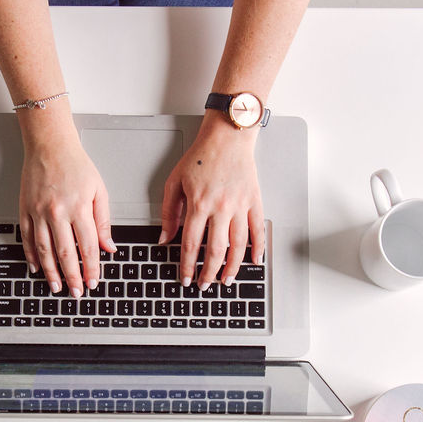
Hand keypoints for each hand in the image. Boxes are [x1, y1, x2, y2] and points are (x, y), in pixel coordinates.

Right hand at [19, 127, 114, 297]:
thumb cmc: (75, 165)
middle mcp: (57, 213)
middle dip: (72, 277)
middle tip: (76, 292)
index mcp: (78, 208)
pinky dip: (31, 255)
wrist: (49, 146)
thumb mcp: (98, 191)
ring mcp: (38, 212)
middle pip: (65, 253)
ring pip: (44, 250)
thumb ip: (103, 221)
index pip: (87, 247)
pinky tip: (37, 267)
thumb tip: (109, 247)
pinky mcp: (25, 210)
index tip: (93, 282)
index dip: (91, 268)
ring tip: (57, 286)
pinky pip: (27, 238)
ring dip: (51, 272)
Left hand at [160, 111, 264, 288]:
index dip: (187, 265)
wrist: (227, 137)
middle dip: (209, 272)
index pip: (191, 244)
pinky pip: (257, 229)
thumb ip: (168, 212)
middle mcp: (221, 207)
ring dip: (232, 267)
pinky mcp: (254, 201)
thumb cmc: (201, 156)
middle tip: (205, 284)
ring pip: (238, 245)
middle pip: (216, 250)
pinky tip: (254, 260)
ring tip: (227, 280)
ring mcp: (240, 205)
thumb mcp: (175, 181)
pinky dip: (258, 247)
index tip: (185, 278)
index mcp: (199, 204)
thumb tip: (165, 238)